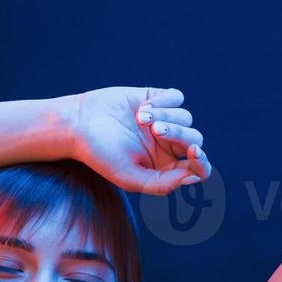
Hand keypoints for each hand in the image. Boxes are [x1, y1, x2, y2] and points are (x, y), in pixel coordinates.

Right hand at [69, 85, 210, 194]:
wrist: (79, 123)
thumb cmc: (101, 155)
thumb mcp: (129, 177)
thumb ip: (161, 184)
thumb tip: (193, 178)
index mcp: (165, 167)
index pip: (197, 168)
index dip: (201, 162)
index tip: (193, 152)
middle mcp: (168, 145)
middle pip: (195, 139)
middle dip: (179, 134)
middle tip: (155, 131)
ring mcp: (165, 120)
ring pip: (186, 117)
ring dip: (167, 116)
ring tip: (140, 119)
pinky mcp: (157, 98)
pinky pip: (177, 97)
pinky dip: (164, 100)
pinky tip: (142, 107)